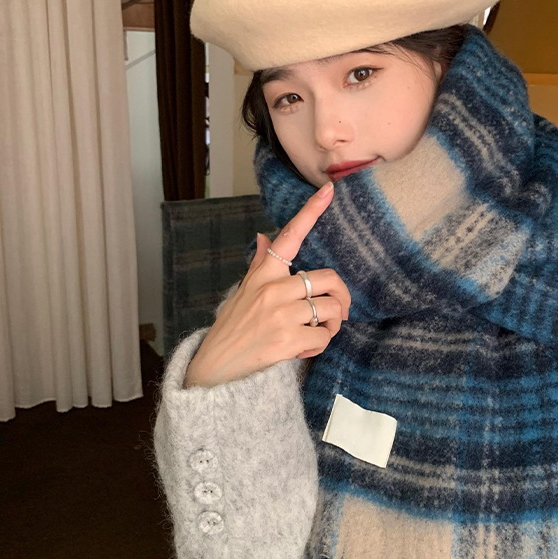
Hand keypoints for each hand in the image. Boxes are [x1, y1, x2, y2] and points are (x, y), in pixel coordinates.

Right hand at [184, 181, 351, 387]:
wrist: (216, 368)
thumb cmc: (233, 328)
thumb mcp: (242, 291)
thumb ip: (260, 265)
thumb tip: (264, 235)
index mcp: (263, 274)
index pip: (290, 236)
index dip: (311, 212)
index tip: (329, 190)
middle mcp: (273, 289)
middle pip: (328, 279)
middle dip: (341, 297)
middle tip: (339, 312)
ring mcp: (281, 314)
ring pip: (331, 309)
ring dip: (332, 325)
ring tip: (316, 333)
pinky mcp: (288, 339)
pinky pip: (324, 336)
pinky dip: (320, 345)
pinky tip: (304, 349)